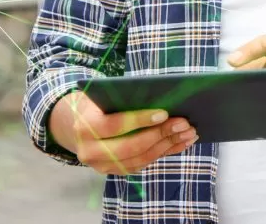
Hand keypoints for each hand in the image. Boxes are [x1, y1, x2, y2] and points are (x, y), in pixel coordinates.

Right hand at [48, 90, 196, 174]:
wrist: (76, 125)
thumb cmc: (98, 103)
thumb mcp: (103, 96)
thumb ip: (125, 98)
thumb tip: (165, 97)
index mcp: (84, 127)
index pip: (114, 125)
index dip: (139, 120)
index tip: (164, 113)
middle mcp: (89, 151)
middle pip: (130, 147)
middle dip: (160, 135)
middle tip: (184, 123)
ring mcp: (102, 165)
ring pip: (140, 159)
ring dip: (168, 145)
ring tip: (189, 132)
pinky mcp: (115, 171)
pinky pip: (144, 164)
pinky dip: (166, 152)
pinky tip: (183, 142)